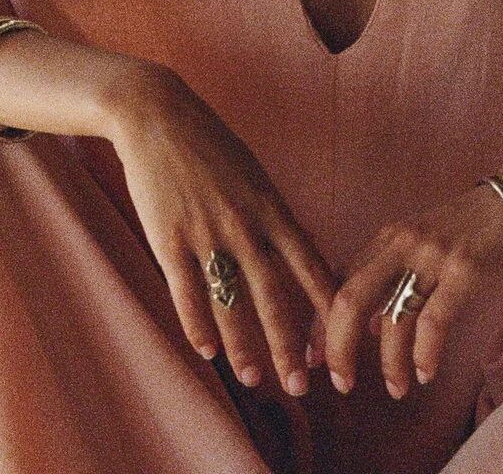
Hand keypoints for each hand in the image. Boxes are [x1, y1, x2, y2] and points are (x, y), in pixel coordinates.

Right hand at [106, 64, 337, 399]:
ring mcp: (207, 233)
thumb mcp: (255, 175)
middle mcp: (246, 225)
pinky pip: (187, 291)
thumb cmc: (211, 146)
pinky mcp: (170, 237)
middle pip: (274, 295)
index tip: (343, 339)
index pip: (310, 266)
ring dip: (244, 346)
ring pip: (231, 301)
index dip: (326, 307)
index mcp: (272, 208)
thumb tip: (305, 249)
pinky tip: (207, 352)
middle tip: (301, 386)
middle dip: (290, 345)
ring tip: (255, 379)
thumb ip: (277, 216)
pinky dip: (198, 324)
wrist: (159, 116)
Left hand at [309, 185, 502, 398]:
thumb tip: (367, 328)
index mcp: (387, 237)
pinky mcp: (465, 269)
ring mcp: (433, 255)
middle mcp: (402, 243)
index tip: (313, 360)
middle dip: (338, 347)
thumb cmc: (473, 230)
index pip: (338, 282)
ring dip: (390, 363)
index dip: (320, 324)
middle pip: (349, 299)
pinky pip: (434, 322)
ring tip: (397, 389)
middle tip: (341, 384)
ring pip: (392, 318)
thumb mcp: (423, 245)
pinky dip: (425, 355)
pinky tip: (426, 374)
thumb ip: (392, 278)